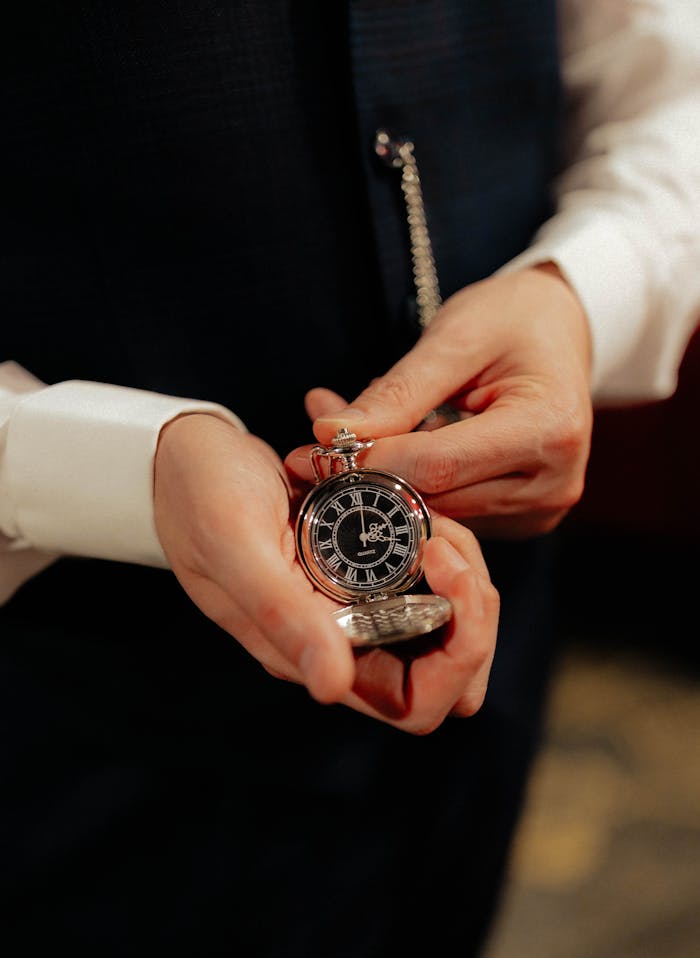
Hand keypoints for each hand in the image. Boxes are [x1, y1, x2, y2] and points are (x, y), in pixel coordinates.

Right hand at [154, 414, 498, 732]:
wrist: (185, 454)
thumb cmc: (199, 495)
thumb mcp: (236, 546)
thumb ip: (282, 616)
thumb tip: (332, 689)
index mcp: (312, 652)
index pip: (417, 702)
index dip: (458, 653)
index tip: (445, 569)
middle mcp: (340, 638)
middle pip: (446, 661)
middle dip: (472, 606)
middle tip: (447, 539)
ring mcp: (351, 602)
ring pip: (445, 616)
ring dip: (459, 567)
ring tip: (432, 513)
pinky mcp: (357, 566)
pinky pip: (424, 570)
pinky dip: (435, 536)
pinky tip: (414, 497)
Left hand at [290, 264, 592, 538]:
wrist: (560, 331)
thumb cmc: (512, 320)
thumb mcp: (455, 337)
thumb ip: (398, 392)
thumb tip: (332, 434)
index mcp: (550, 430)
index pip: (441, 465)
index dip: (374, 460)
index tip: (315, 450)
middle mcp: (553, 482)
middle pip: (437, 497)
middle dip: (371, 473)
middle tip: (315, 444)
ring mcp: (540, 508)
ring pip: (438, 510)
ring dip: (388, 480)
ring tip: (353, 435)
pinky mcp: (523, 518)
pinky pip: (452, 511)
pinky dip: (414, 485)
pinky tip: (397, 449)